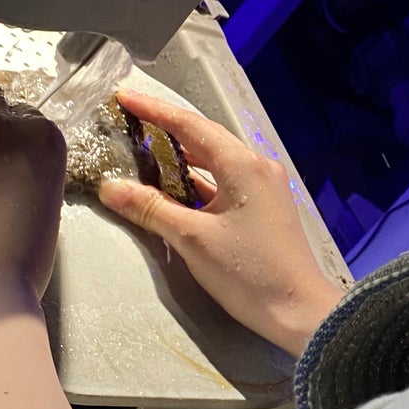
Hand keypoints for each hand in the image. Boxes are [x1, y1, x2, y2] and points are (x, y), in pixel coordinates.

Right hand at [98, 89, 345, 358]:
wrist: (299, 311)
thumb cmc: (249, 273)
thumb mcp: (192, 239)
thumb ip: (150, 208)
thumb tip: (110, 187)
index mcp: (243, 165)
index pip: (191, 126)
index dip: (155, 110)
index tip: (125, 97)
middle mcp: (257, 167)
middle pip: (205, 139)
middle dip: (166, 128)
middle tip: (130, 119)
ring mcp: (263, 188)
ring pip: (215, 161)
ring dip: (181, 156)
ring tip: (144, 149)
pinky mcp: (262, 208)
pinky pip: (224, 182)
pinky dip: (197, 181)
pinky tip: (173, 185)